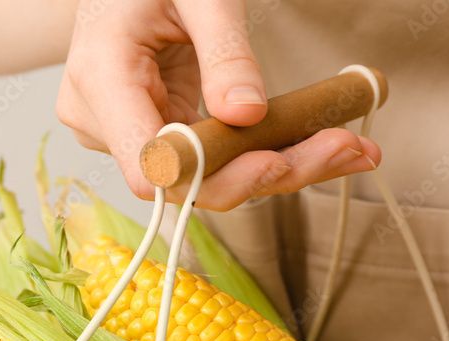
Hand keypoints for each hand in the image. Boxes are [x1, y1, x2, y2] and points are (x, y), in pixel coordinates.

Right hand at [56, 0, 380, 208]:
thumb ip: (224, 52)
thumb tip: (247, 114)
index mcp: (100, 79)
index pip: (150, 163)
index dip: (210, 175)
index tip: (275, 160)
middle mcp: (101, 120)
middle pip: (185, 179)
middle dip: (263, 174)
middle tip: (342, 150)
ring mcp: (124, 132)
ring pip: (203, 177)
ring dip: (277, 168)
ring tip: (348, 147)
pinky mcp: (152, 133)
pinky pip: (208, 159)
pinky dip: (262, 154)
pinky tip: (317, 143)